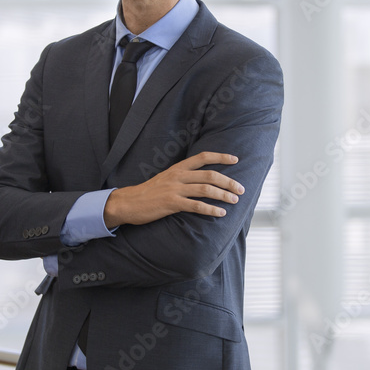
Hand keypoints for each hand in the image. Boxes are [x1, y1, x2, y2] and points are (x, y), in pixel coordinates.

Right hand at [103, 151, 243, 227]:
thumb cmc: (147, 193)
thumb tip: (199, 180)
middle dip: (228, 181)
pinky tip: (220, 213)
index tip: (235, 159)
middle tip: (241, 188)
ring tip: (234, 200)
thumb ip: (181, 177)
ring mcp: (175, 190)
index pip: (203, 157)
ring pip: (206, 189)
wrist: (128, 203)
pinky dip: (211, 209)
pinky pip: (196, 206)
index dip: (221, 157)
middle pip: (210, 175)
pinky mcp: (171, 204)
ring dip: (223, 195)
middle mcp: (178, 176)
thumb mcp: (165, 179)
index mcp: (177, 168)